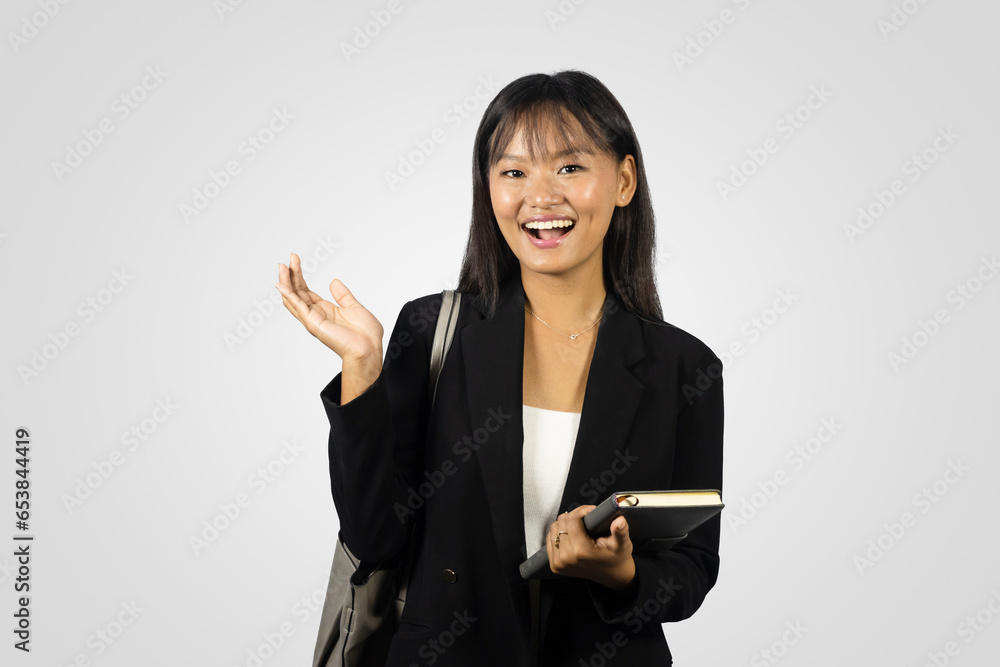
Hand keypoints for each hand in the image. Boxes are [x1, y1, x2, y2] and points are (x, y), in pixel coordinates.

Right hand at [276, 254, 383, 399]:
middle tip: (289, 258)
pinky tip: (282, 286)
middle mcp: (315, 314)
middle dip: (290, 275)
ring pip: (293, 299)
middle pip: (296, 292)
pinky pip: (298, 308)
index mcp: (324, 310)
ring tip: (282, 267)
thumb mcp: (353, 306)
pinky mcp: (314, 324)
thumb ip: (342, 295)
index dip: (298, 275)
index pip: (305, 290)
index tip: (295, 260)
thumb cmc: (365, 334)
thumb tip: (334, 281)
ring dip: (286, 283)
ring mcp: (313, 320)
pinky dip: (289, 297)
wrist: (369, 349)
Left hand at [546, 505, 635, 589]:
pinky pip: (550, 539)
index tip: (591, 511)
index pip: (572, 519)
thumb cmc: (616, 557)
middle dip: (574, 516)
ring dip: (565, 524)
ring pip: (554, 529)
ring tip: (578, 526)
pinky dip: (559, 534)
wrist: (611, 575)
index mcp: (581, 551)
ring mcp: (559, 563)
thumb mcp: (622, 543)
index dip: (582, 511)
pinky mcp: (555, 565)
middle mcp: (566, 558)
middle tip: (586, 518)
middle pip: (561, 522)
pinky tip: (571, 535)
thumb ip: (620, 531)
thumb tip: (619, 521)